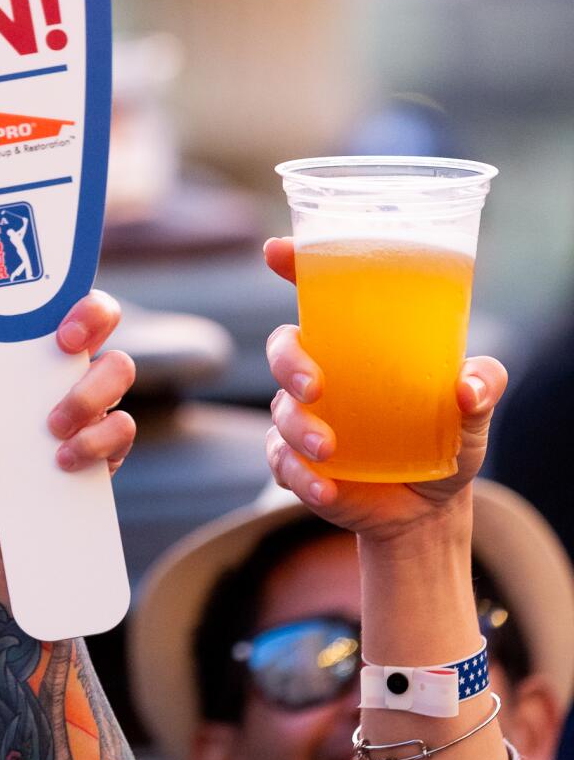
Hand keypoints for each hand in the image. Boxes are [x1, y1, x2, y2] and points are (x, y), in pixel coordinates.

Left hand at [0, 289, 135, 608]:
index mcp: (17, 363)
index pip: (53, 308)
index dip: (65, 294)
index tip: (55, 311)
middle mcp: (54, 382)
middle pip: (99, 327)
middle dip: (94, 320)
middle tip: (67, 346)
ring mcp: (83, 417)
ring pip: (117, 371)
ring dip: (89, 394)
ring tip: (53, 430)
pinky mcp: (102, 457)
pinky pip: (124, 429)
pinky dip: (100, 440)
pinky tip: (66, 463)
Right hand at [263, 236, 506, 542]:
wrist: (430, 508)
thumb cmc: (447, 438)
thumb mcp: (473, 410)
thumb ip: (483, 385)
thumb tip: (467, 387)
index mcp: (355, 344)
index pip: (316, 294)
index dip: (291, 266)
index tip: (276, 251)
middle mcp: (322, 373)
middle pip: (283, 348)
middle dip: (289, 362)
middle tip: (314, 387)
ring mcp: (304, 419)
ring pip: (281, 411)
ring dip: (298, 428)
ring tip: (329, 450)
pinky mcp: (299, 463)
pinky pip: (282, 462)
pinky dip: (300, 475)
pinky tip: (326, 488)